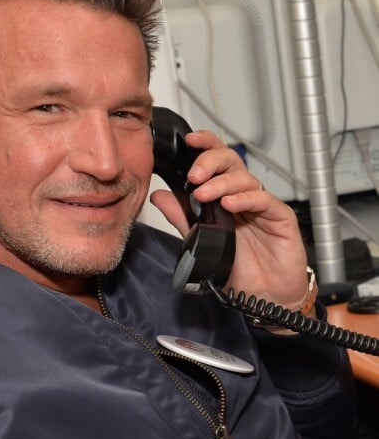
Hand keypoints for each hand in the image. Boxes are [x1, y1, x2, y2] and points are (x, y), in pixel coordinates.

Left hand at [150, 130, 309, 310]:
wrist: (264, 297)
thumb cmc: (238, 266)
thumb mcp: (201, 239)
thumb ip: (181, 216)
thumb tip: (158, 196)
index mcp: (223, 195)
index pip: (215, 162)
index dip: (204, 146)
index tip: (188, 141)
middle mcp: (242, 195)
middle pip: (230, 161)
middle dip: (209, 161)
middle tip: (194, 175)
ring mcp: (261, 205)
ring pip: (244, 178)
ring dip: (221, 183)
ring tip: (203, 194)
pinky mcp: (280, 217)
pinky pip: (263, 200)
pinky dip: (244, 199)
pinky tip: (229, 204)